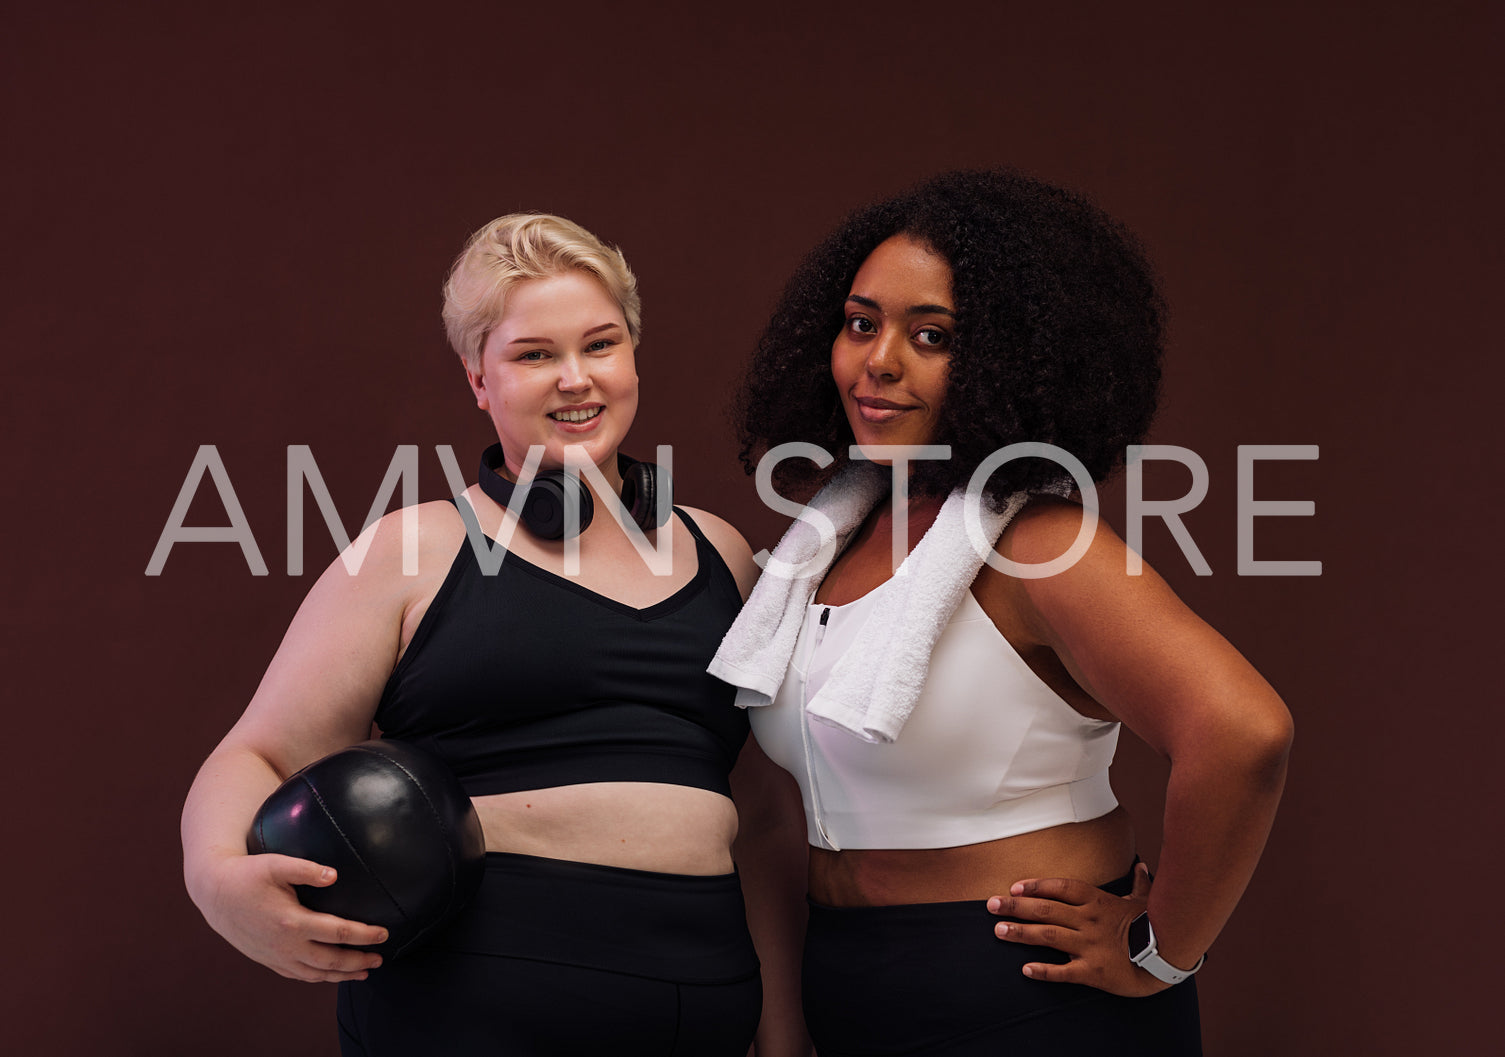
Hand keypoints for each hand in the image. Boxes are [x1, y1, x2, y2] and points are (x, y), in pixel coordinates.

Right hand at [194, 852, 388, 981]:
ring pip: (314, 974)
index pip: (338, 932)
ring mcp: (275, 956)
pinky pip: (298, 975)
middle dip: (358, 962)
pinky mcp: (267, 960)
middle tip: (380, 959)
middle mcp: (285, 945)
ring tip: (363, 972)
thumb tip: (334, 875)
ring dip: (341, 975)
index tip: (384, 934)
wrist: (214, 894)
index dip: (364, 935)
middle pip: (330, 961)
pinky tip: (330, 974)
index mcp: (292, 922)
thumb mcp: (276, 864)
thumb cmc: (247, 874)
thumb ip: (307, 869)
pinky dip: (318, 977)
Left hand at [986, 862, 1167, 996]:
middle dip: (1015, 906)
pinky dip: (1044, 970)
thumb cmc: (1156, 925)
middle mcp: (1089, 921)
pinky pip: (1064, 971)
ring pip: (1049, 936)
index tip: (1014, 886)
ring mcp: (1090, 946)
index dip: (1036, 886)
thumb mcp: (1145, 901)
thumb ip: (1139, 883)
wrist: (1170, 957)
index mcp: (1098, 901)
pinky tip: (1025, 969)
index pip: (1060, 888)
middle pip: (1046, 909)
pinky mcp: (1094, 971)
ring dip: (1021, 933)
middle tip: (990, 905)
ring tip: (998, 931)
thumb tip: (1142, 866)